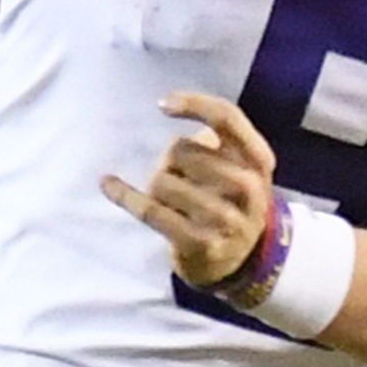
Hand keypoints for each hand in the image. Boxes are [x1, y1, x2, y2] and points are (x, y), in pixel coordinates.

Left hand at [103, 92, 274, 288]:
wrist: (242, 261)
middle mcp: (248, 188)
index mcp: (258, 161)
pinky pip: (149, 210)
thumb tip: (172, 111)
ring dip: (156, 185)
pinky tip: (108, 184)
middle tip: (180, 179)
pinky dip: (124, 195)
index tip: (163, 105)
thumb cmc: (231, 201)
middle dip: (170, 160)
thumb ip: (216, 139)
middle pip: (182, 150)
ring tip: (170, 200)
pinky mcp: (198, 243)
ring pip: (162, 181)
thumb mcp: (241, 167)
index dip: (194, 104)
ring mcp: (225, 219)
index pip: (226, 117)